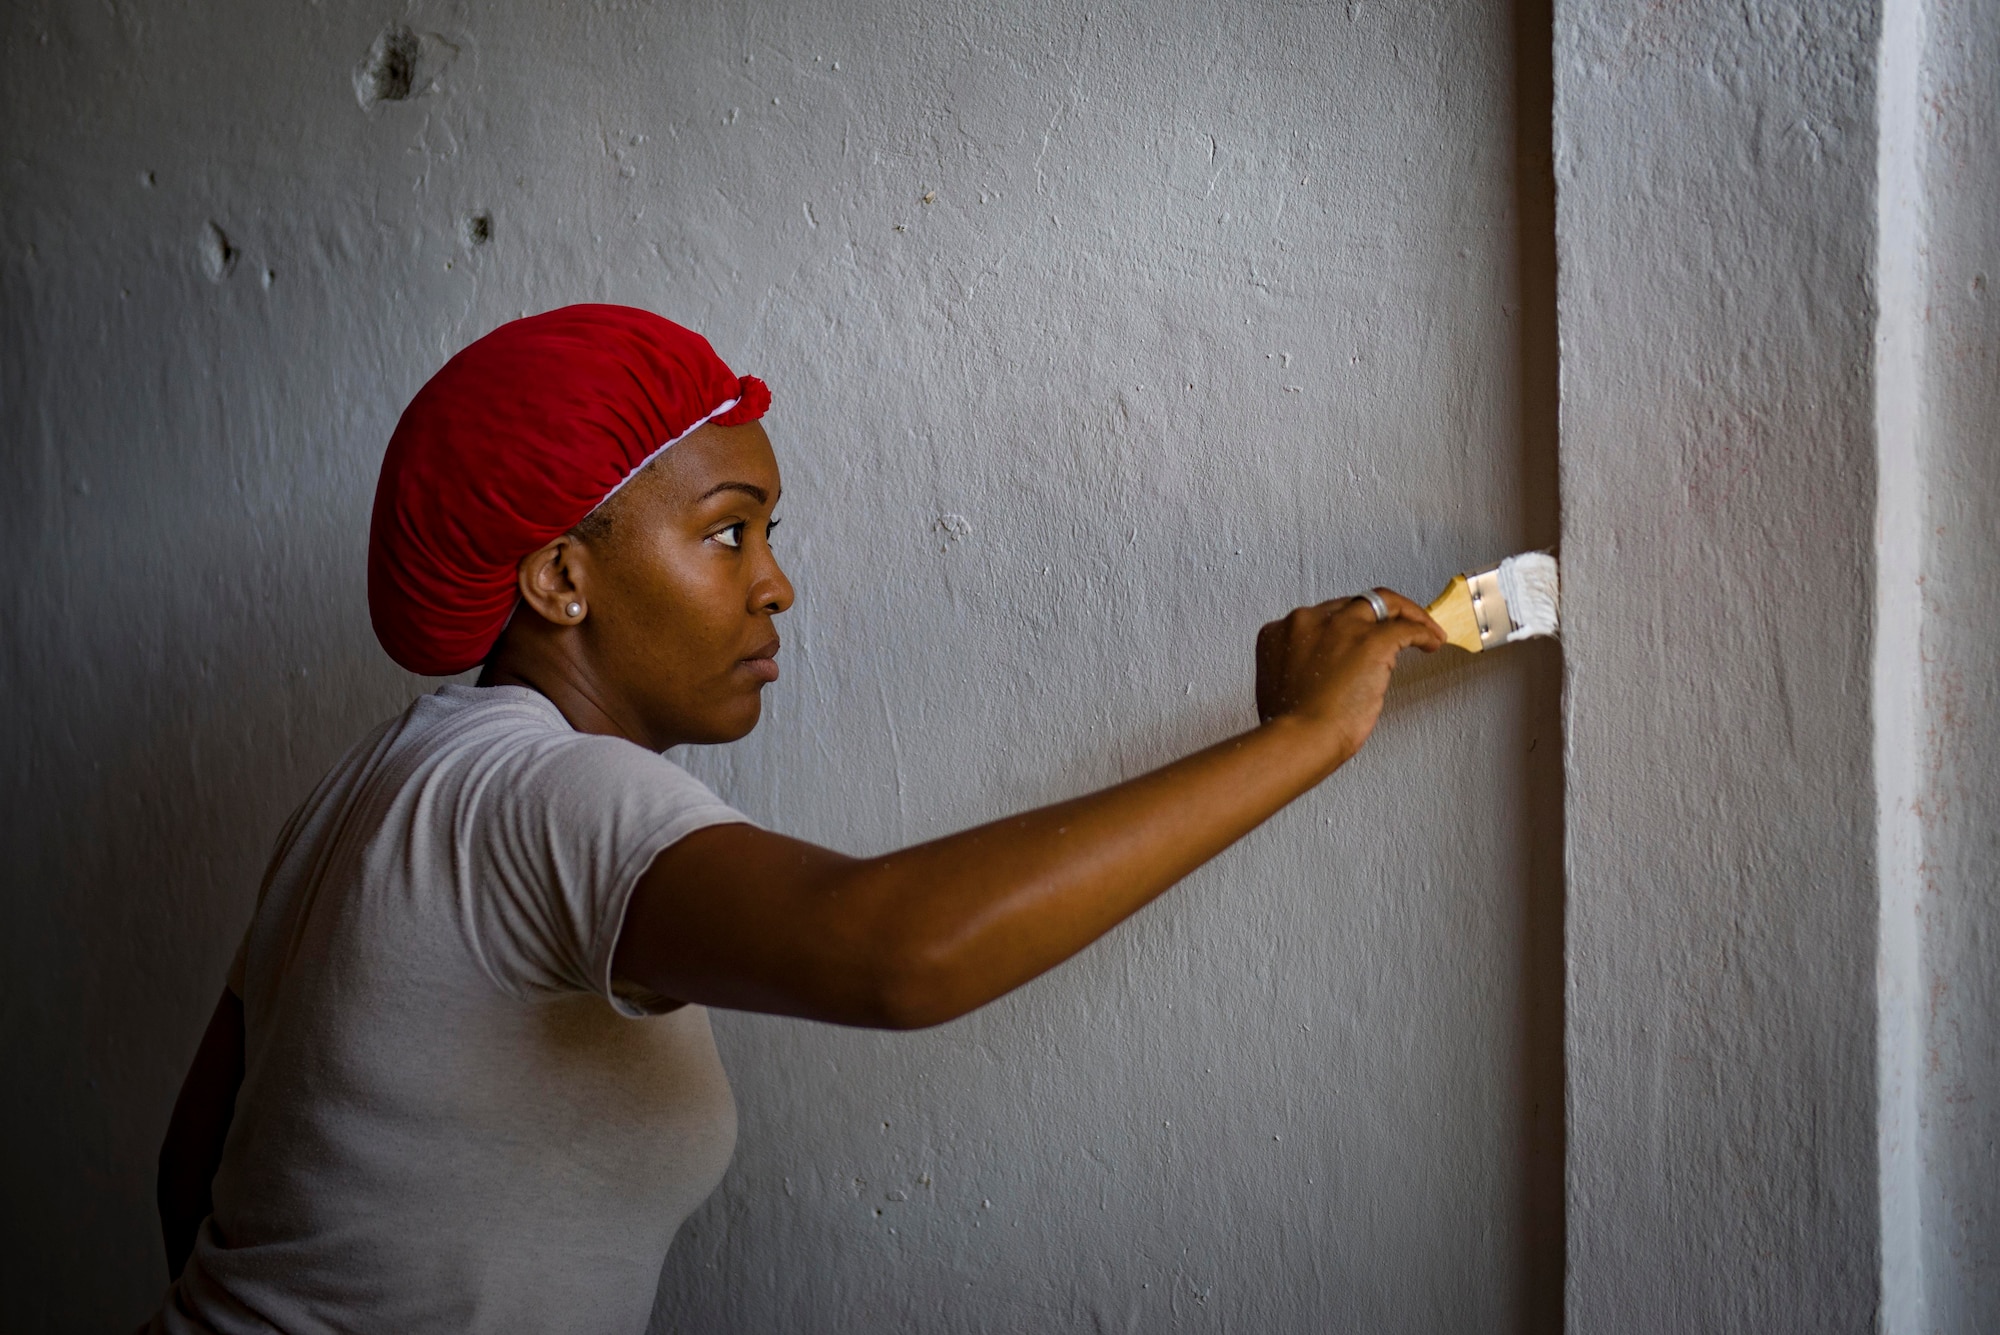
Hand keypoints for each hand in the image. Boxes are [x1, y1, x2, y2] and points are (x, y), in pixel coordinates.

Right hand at [1255, 588, 1444, 757]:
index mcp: (1281, 632)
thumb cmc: (1290, 728)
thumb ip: (1299, 668)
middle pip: (1353, 604)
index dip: (1346, 626)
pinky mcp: (1371, 641)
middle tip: (1395, 630)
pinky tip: (1431, 642)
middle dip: (1377, 617)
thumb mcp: (1279, 686)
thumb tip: (1325, 672)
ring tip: (1424, 630)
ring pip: (1383, 602)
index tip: (1359, 637)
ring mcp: (1341, 628)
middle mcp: (1309, 621)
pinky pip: (1406, 627)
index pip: (1322, 616)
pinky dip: (1423, 632)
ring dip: (1407, 614)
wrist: (1299, 740)